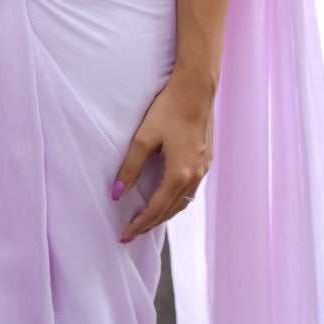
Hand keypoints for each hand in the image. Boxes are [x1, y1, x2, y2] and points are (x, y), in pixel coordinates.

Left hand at [112, 66, 215, 244]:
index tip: (124, 235)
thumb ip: (130, 167)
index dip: (139, 224)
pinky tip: (167, 197)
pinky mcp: (206, 159)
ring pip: (183, 201)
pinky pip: (191, 189)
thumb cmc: (169, 109)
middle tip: (132, 233)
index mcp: (179, 174)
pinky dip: (176, 200)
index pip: (156, 209)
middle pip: (171, 210)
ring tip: (147, 220)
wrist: (197, 88)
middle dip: (150, 224)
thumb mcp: (144, 137)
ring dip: (165, 213)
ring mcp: (204, 168)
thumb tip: (117, 193)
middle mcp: (195, 176)